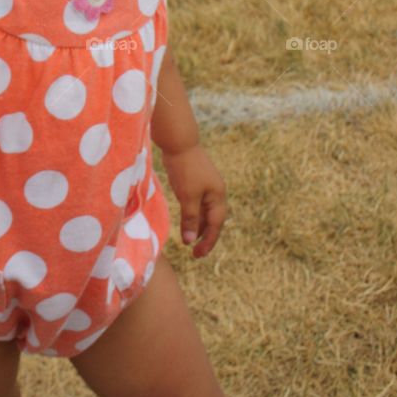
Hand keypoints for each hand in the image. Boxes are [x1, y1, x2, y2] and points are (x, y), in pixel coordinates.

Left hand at [161, 144, 227, 258]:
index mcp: (218, 195)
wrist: (179, 142)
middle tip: (195, 252)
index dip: (208, 242)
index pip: (216, 225)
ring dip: (198, 226)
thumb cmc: (185, 169)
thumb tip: (191, 241)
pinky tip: (186, 220)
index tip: (197, 255)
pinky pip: (198, 202)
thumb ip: (190, 219)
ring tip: (188, 240)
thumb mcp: (188, 196)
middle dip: (205, 236)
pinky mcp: (197, 180)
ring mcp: (207, 185)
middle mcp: (216, 191)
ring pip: (205, 211)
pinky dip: (193, 213)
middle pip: (213, 220)